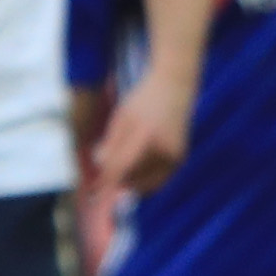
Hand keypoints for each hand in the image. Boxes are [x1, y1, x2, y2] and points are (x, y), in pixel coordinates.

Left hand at [90, 78, 190, 199]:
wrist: (175, 88)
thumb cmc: (144, 100)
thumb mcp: (122, 118)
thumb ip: (112, 143)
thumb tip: (100, 167)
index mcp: (147, 135)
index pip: (123, 165)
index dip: (108, 179)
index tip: (95, 187)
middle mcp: (165, 149)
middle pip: (136, 179)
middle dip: (119, 182)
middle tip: (105, 181)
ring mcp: (175, 156)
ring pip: (148, 183)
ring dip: (133, 182)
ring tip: (119, 173)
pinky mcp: (180, 159)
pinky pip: (159, 179)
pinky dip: (145, 179)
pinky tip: (134, 171)